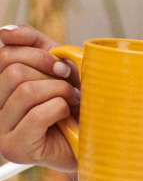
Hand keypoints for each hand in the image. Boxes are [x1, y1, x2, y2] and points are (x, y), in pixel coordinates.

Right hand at [0, 24, 80, 170]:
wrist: (96, 134)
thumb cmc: (77, 98)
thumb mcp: (57, 63)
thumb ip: (32, 43)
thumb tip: (4, 32)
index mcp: (1, 84)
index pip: (5, 55)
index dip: (40, 56)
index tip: (62, 68)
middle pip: (14, 72)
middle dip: (52, 76)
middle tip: (69, 89)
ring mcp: (1, 130)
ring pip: (26, 91)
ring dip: (60, 93)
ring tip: (70, 102)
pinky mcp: (15, 148)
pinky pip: (36, 115)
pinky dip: (60, 109)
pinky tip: (65, 117)